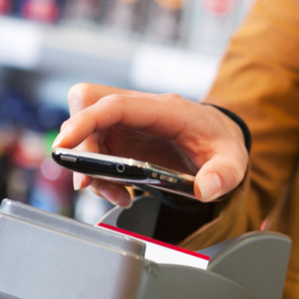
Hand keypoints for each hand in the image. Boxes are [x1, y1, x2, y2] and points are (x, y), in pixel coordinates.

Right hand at [53, 83, 248, 207]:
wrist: (221, 138)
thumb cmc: (221, 143)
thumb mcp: (233, 160)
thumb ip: (223, 174)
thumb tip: (205, 189)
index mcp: (167, 109)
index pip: (115, 105)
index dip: (85, 121)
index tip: (65, 145)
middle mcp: (141, 110)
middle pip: (88, 105)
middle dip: (80, 141)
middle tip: (90, 178)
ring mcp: (128, 122)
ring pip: (87, 129)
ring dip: (89, 165)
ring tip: (115, 193)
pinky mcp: (121, 137)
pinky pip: (94, 148)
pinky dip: (98, 174)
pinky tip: (120, 192)